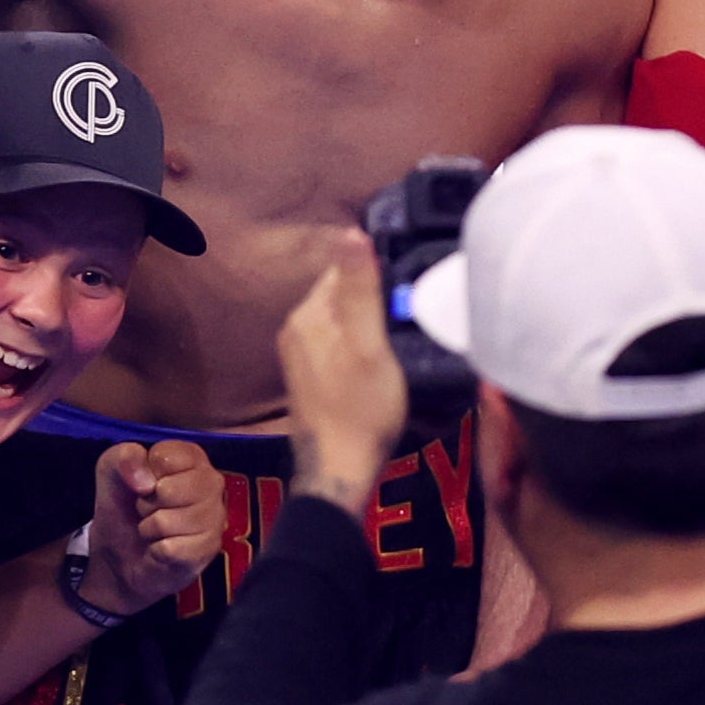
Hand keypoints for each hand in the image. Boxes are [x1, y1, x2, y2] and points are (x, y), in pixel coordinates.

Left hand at [86, 438, 228, 610]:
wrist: (122, 553)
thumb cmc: (124, 506)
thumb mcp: (111, 471)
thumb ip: (123, 458)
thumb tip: (146, 481)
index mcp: (191, 456)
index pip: (165, 457)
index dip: (146, 471)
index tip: (146, 481)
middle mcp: (211, 482)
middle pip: (168, 490)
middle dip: (147, 503)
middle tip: (149, 507)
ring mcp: (215, 517)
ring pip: (166, 521)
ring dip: (150, 527)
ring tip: (156, 527)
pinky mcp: (209, 549)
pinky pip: (170, 549)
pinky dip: (157, 551)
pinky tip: (164, 546)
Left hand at [275, 232, 410, 509]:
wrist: (338, 473)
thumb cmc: (361, 410)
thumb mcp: (369, 345)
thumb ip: (361, 289)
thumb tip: (352, 231)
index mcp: (307, 315)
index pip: (344, 269)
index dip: (379, 275)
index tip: (407, 292)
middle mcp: (295, 329)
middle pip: (342, 293)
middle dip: (374, 298)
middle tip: (410, 317)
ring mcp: (299, 355)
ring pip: (341, 319)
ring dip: (368, 323)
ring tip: (398, 341)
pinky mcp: (308, 377)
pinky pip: (337, 343)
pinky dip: (359, 345)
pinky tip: (379, 363)